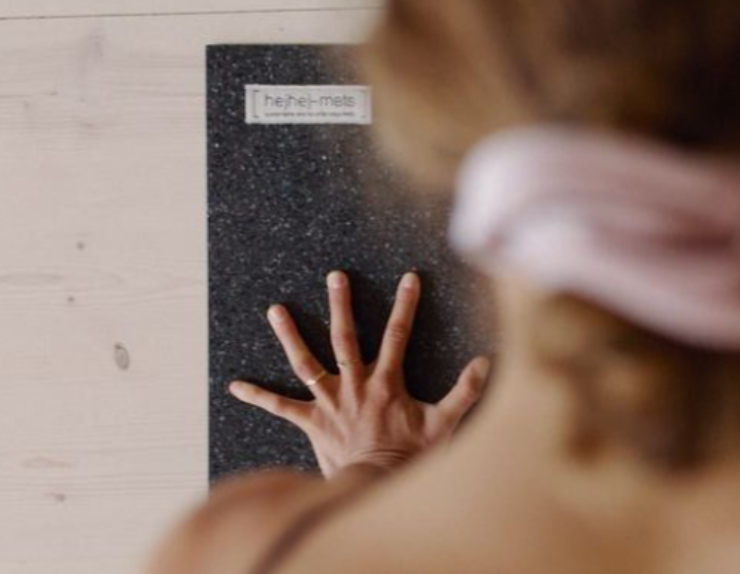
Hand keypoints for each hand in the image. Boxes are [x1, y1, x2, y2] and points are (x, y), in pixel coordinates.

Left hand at [229, 270, 490, 477]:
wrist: (375, 484)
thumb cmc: (410, 455)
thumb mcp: (444, 423)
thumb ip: (465, 392)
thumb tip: (485, 363)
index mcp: (385, 382)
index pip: (398, 335)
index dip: (405, 305)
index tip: (409, 278)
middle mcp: (354, 385)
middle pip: (345, 338)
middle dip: (341, 305)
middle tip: (335, 276)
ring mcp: (329, 402)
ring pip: (306, 362)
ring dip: (290, 336)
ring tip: (275, 310)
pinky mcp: (311, 422)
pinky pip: (281, 407)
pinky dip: (259, 396)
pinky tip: (235, 384)